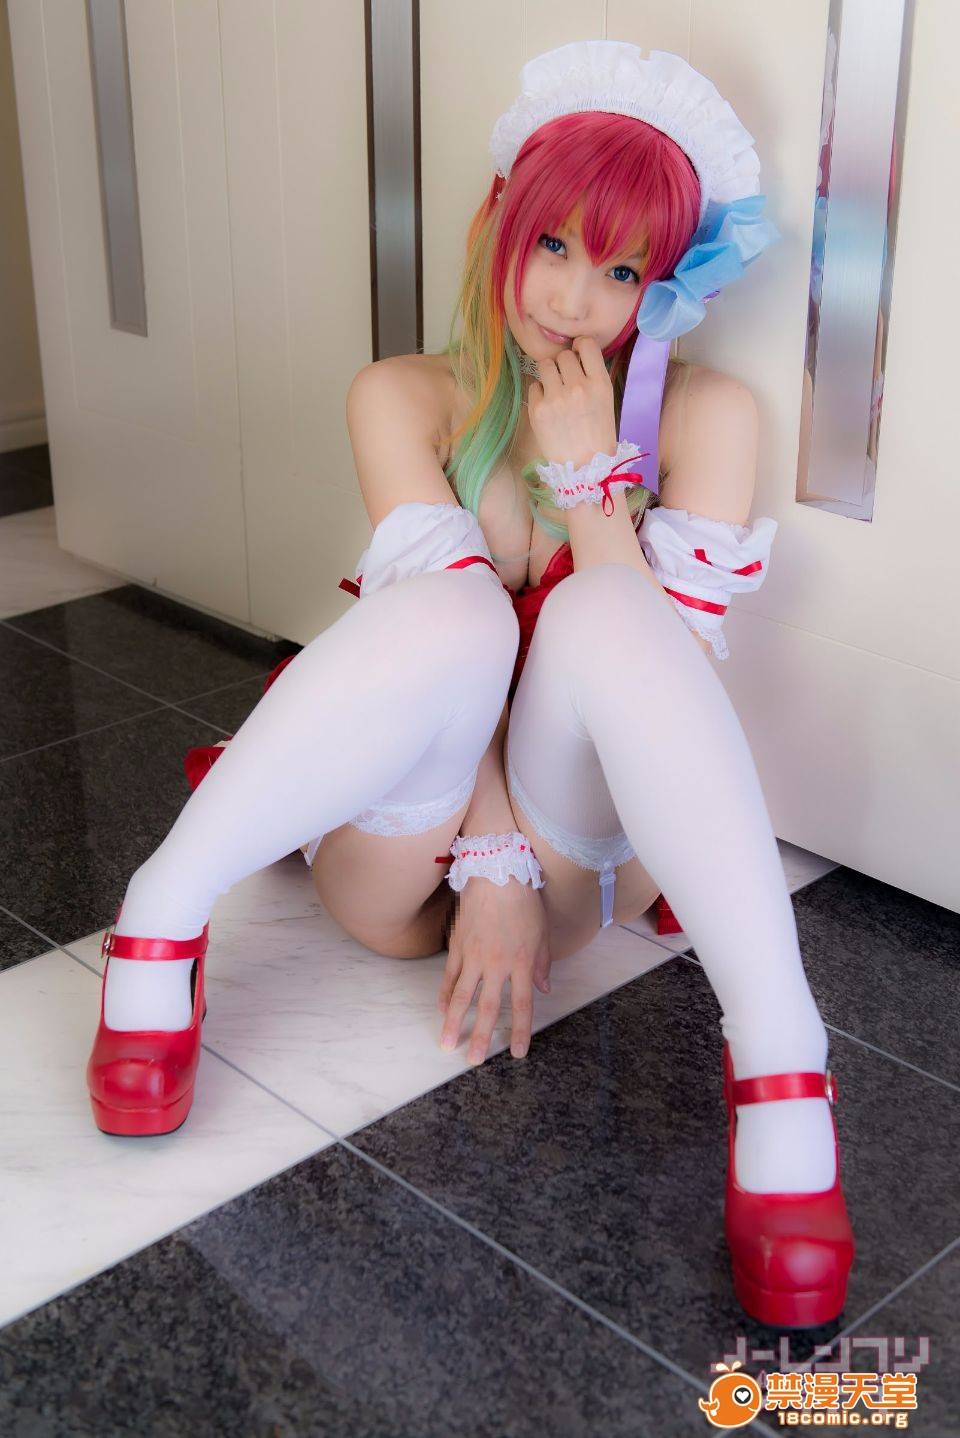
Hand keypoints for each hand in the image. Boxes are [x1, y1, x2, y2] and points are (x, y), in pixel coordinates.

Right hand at [437, 876, 551, 1064]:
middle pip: (487, 1008)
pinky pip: (450, 976)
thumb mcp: (542, 933)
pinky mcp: (458, 946)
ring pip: (461, 997)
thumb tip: (543, 989)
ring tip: (445, 1043)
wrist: (496, 872)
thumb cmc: (524, 901)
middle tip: (473, 1061)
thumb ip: (542, 964)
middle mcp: (497, 965)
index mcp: (521, 963)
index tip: (516, 1053)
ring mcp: (474, 956)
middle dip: (481, 1037)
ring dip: (453, 1023)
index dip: (520, 1032)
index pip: (522, 1006)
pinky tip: (441, 1010)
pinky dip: (445, 994)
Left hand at [528, 335, 618, 468]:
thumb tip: (575, 356)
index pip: (586, 344)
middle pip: (564, 355)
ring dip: (550, 374)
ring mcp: (556, 397)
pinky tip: (549, 407)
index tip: (578, 355)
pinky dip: (540, 393)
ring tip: (555, 391)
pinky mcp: (538, 409)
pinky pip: (534, 385)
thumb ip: (592, 377)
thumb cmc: (598, 436)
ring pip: (546, 365)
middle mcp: (577, 386)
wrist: (585, 469)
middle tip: (567, 382)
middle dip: (564, 366)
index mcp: (600, 383)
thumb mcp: (606, 402)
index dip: (580, 347)